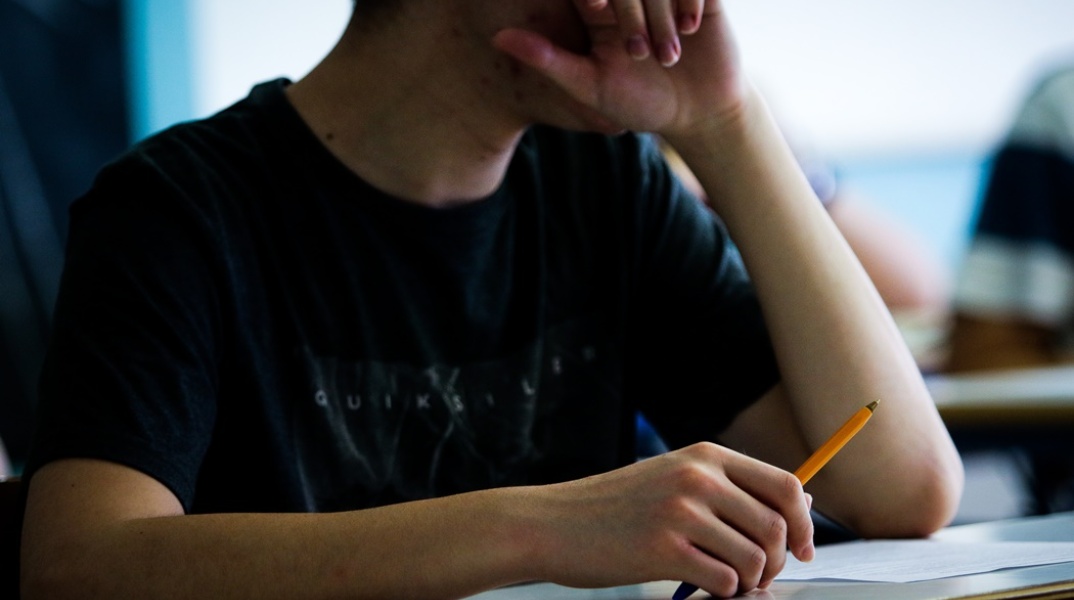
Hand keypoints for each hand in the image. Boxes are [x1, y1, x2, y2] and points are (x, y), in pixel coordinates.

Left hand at [494, 0, 748, 138]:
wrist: (698, 112)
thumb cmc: (638, 102)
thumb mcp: (590, 87)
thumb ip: (547, 61)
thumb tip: (497, 38)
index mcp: (596, 8)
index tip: (596, 9)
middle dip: (631, 14)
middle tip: (640, 53)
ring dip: (660, 15)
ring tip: (669, 58)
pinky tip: (692, 30)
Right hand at [529, 442, 813, 597]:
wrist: (554, 523)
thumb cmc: (614, 506)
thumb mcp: (672, 477)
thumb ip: (728, 487)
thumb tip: (797, 503)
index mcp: (705, 456)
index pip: (784, 485)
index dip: (804, 523)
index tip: (802, 548)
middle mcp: (697, 478)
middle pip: (776, 526)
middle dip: (779, 560)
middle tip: (760, 575)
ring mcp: (681, 513)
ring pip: (755, 559)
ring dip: (751, 581)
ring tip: (728, 582)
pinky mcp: (664, 551)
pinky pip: (725, 582)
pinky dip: (724, 593)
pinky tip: (703, 585)